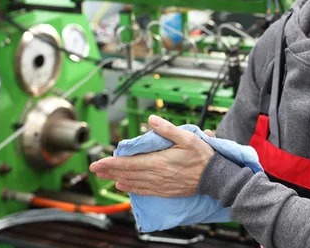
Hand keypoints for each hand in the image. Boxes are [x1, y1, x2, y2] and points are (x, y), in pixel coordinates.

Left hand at [89, 115, 214, 196]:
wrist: (215, 177)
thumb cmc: (202, 155)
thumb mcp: (187, 136)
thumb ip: (167, 129)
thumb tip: (151, 119)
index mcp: (159, 161)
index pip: (129, 162)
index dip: (111, 162)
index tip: (97, 162)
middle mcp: (156, 175)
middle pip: (127, 173)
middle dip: (109, 171)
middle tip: (94, 169)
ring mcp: (160, 185)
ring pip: (133, 182)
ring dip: (116, 178)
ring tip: (104, 176)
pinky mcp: (165, 191)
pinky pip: (144, 191)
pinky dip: (131, 188)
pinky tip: (123, 186)